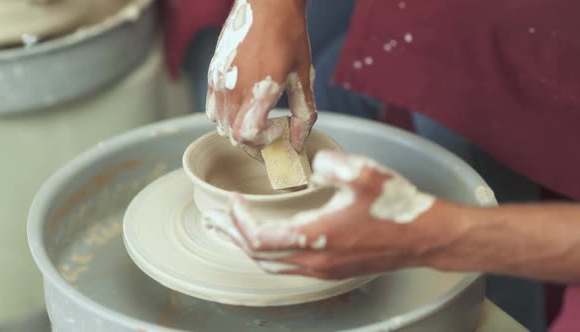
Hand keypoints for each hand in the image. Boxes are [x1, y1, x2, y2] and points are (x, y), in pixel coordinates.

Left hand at [204, 151, 440, 278]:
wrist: (425, 236)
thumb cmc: (396, 207)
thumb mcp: (365, 174)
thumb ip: (332, 167)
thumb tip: (312, 169)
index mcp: (316, 237)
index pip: (259, 238)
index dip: (238, 221)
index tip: (230, 202)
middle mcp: (315, 260)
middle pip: (259, 257)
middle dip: (232, 238)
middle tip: (213, 223)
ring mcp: (323, 269)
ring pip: (273, 266)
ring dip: (249, 248)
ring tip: (232, 234)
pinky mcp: (333, 269)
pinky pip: (290, 267)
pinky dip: (270, 254)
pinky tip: (270, 242)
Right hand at [206, 0, 315, 151]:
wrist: (268, 3)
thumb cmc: (289, 34)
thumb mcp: (304, 74)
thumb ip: (303, 112)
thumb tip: (299, 142)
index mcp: (259, 88)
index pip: (246, 135)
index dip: (262, 142)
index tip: (277, 130)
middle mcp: (234, 87)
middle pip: (232, 135)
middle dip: (253, 140)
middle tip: (269, 130)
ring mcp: (219, 80)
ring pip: (220, 123)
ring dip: (237, 128)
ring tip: (256, 116)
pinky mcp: (212, 72)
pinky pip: (212, 107)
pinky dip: (225, 114)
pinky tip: (243, 103)